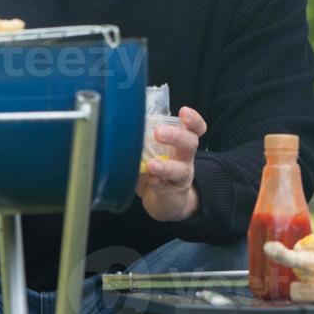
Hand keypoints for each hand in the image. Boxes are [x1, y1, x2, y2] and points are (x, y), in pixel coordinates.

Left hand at [138, 106, 205, 221]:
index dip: (193, 120)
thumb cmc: (157, 170)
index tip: (184, 111)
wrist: (167, 202)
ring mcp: (180, 178)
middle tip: (159, 133)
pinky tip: (151, 180)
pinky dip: (158, 183)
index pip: (194, 129)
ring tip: (153, 164)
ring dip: (166, 166)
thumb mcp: (152, 152)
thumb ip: (142, 141)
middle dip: (176, 136)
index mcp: (181, 144)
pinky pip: (166, 188)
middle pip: (190, 144)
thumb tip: (119, 127)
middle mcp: (185, 159)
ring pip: (180, 170)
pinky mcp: (172, 194)